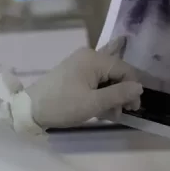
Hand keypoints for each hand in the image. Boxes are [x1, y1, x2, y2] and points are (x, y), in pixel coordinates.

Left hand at [25, 36, 142, 128]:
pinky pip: (95, 79)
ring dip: (111, 95)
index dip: (133, 88)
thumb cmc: (63, 105)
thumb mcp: (94, 103)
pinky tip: (100, 108)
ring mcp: (80, 63)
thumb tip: (139, 87)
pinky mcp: (74, 72)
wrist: (30, 109)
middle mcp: (89, 55)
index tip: (133, 109)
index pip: (125, 69)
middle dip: (121, 93)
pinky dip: (100, 93)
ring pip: (106, 77)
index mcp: (94, 58)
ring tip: (109, 114)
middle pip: (116, 72)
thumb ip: (119, 94)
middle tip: (120, 113)